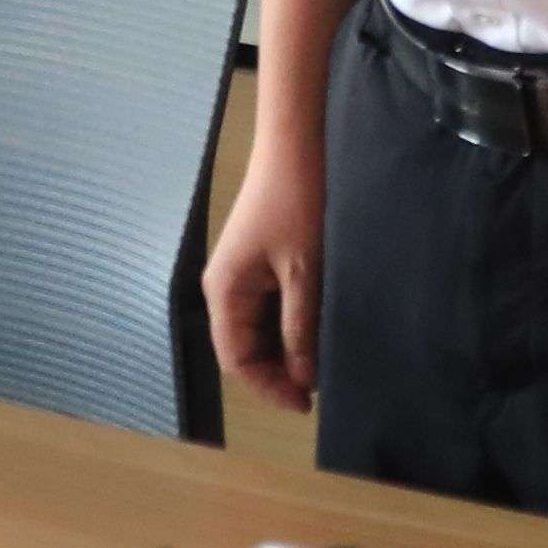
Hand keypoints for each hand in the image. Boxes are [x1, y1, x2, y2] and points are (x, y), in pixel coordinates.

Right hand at [202, 142, 322, 413]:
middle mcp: (225, 288)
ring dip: (287, 348)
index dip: (269, 386)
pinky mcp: (260, 262)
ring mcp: (242, 275)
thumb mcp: (303, 272)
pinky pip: (270, 306)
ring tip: (324, 360)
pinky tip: (318, 328)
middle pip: (245, 347)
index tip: (307, 402)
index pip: (236, 360)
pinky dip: (291, 323)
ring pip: (260, 329)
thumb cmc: (297, 204)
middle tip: (321, 385)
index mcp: (224, 292)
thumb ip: (300, 328)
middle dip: (279, 370)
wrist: (296, 144)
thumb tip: (304, 378)